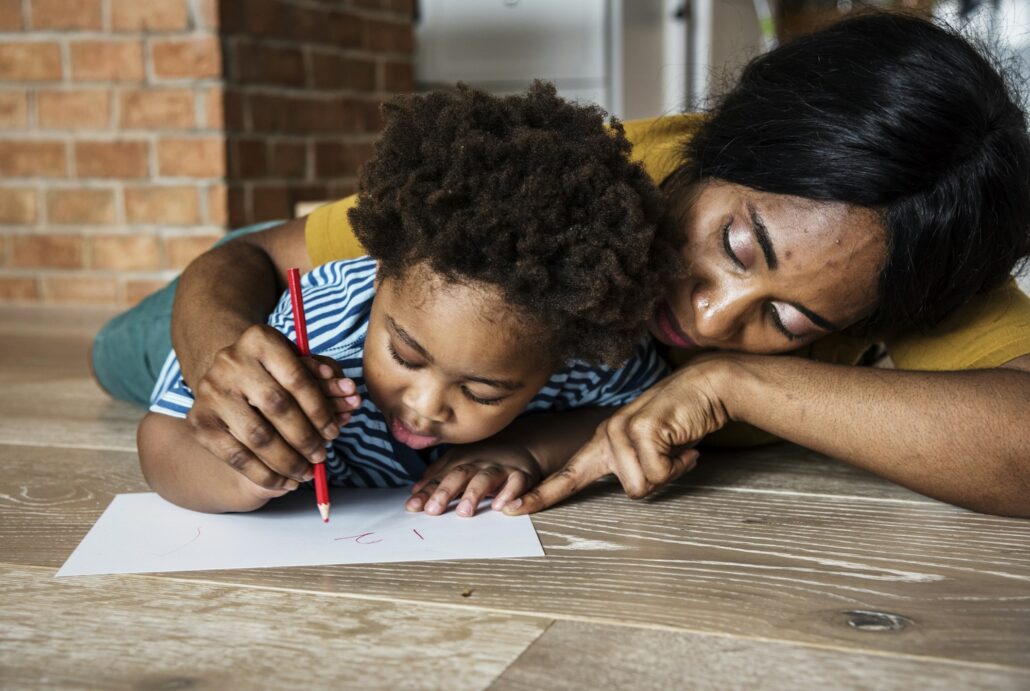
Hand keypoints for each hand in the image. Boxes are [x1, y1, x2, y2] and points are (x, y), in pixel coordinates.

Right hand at [184, 324, 362, 490]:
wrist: (226, 378)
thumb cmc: (275, 373)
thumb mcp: (300, 366)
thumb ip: (327, 379)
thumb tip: (352, 396)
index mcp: (260, 339)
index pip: (297, 378)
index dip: (321, 410)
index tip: (335, 432)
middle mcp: (230, 361)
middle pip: (278, 407)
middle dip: (306, 438)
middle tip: (322, 456)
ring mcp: (211, 392)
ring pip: (258, 436)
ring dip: (288, 461)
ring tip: (307, 473)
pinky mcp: (199, 422)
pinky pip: (236, 457)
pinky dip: (265, 474)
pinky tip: (284, 481)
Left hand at [406, 442, 544, 516]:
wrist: (522, 444)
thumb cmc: (484, 458)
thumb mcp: (459, 462)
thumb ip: (437, 476)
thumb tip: (414, 493)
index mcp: (460, 461)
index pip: (440, 478)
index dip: (426, 492)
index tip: (412, 507)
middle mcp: (477, 463)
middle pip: (459, 475)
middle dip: (445, 492)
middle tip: (433, 510)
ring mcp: (499, 468)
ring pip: (485, 479)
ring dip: (474, 494)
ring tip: (464, 511)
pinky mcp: (520, 475)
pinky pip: (516, 483)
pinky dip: (509, 494)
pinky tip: (500, 506)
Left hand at [504, 355, 731, 514]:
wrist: (706, 387)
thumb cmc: (680, 421)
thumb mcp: (649, 449)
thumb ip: (634, 468)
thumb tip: (637, 488)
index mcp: (603, 443)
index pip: (566, 475)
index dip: (540, 496)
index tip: (511, 510)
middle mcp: (607, 435)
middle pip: (630, 490)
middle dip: (659, 480)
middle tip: (675, 455)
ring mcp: (622, 430)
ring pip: (643, 484)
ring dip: (671, 470)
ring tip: (678, 445)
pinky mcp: (643, 430)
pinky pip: (660, 471)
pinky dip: (681, 463)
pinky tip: (685, 441)